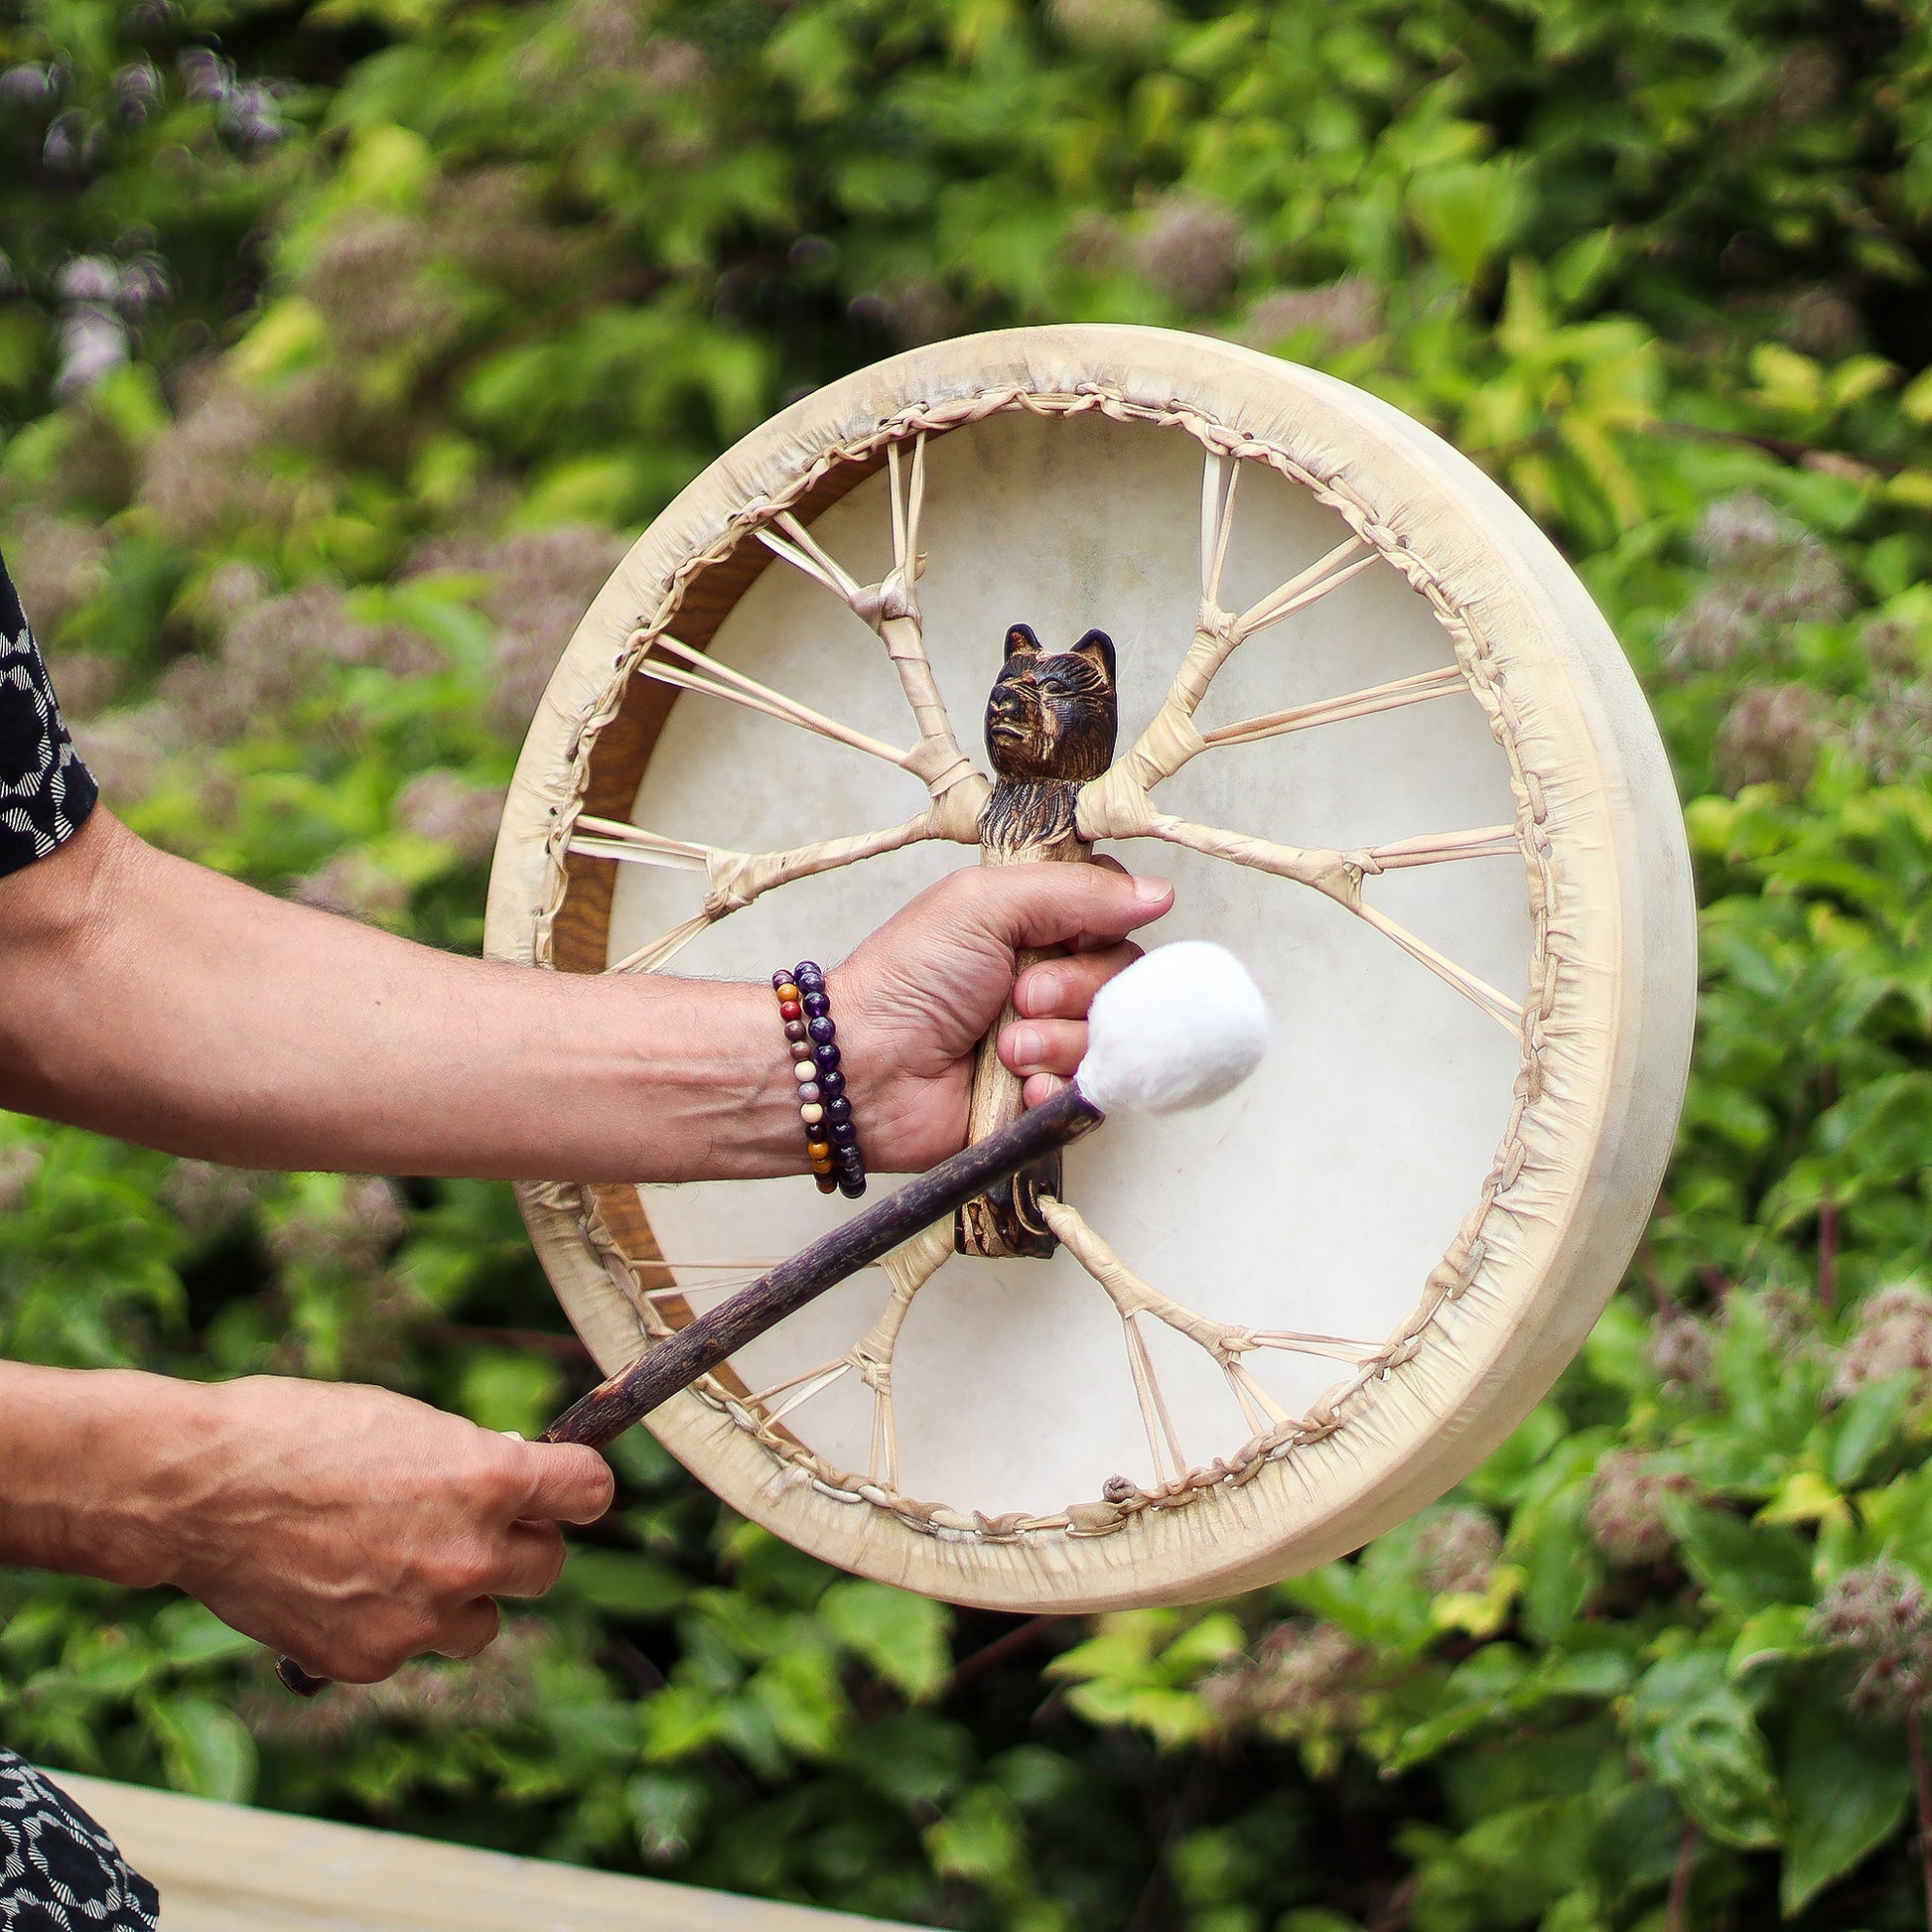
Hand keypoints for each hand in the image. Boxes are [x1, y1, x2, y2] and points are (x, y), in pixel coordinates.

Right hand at [83, 1373, 612, 1682]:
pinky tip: (339, 1590)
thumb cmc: (297, 1433)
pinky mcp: (369, 1660)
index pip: (589, 1493)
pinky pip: (408, 1650)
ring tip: (398, 1565)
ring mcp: (420, 1616)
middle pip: (546, 1568)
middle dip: (519, 1547)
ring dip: (459, 1600)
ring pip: (480, 1624)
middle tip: (474, 1529)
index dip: (576, 1490)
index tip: (561, 1491)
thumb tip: (514, 1474)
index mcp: (488, 1479)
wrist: (196, 1491)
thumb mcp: (405, 1422)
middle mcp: (469, 1553)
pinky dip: (387, 1628)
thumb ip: (470, 1459)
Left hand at [831, 860, 1172, 1171]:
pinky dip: (1057, 1089)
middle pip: (1126, 978)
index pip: (1116, 916)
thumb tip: (1159, 894)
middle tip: (1020, 997)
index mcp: (1036, 927)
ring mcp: (1053, 1041)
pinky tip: (1021, 1086)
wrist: (865, 1069)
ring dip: (1060, 1042)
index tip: (1069, 935)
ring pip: (1113, 1038)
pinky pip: (1092, 1094)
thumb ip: (1076, 891)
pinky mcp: (1048, 1099)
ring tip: (1006, 1049)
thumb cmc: (908, 978)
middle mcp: (1052, 981)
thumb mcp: (984, 903)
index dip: (1106, 925)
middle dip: (1077, 989)